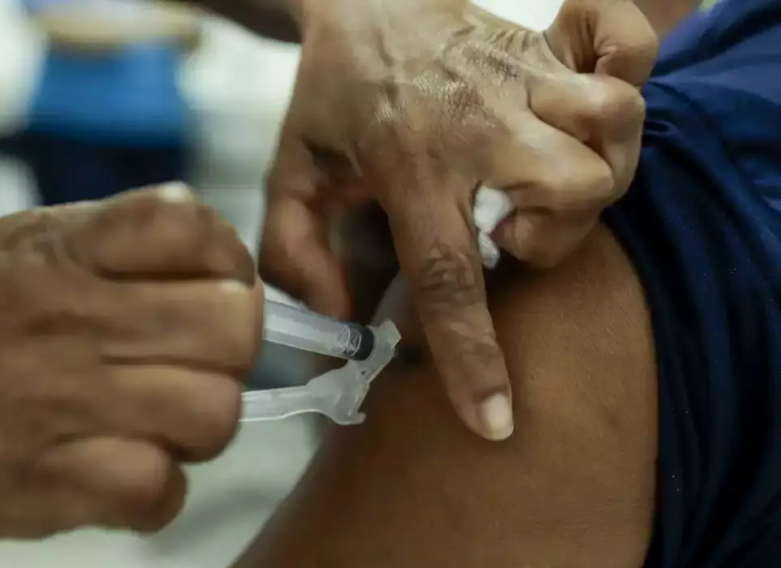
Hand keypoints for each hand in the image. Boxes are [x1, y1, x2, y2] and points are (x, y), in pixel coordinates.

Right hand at [0, 184, 262, 538]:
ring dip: (199, 425)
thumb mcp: (20, 243)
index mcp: (65, 248)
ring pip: (215, 412)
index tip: (211, 288)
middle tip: (190, 365)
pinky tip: (126, 475)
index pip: (194, 225)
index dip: (227, 261)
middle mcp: (69, 315)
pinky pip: (161, 488)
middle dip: (230, 351)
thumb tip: (219, 257)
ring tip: (157, 423)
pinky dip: (156, 491)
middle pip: (234, 327)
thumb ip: (116, 239)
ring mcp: (60, 400)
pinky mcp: (48, 483)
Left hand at [259, 0, 654, 439]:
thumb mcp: (288, 175)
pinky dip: (627, 72)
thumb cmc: (329, 97)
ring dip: (594, 173)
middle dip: (554, 238)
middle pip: (571, 193)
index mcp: (408, 165)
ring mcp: (520, 76)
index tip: (497, 420)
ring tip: (541, 183)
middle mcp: (477, 121)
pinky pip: (626, 46)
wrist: (357, 1)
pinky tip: (585, 108)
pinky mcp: (546, 45)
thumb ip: (291, 251)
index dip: (473, 357)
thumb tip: (334, 317)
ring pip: (611, 129)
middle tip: (508, 231)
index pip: (448, 275)